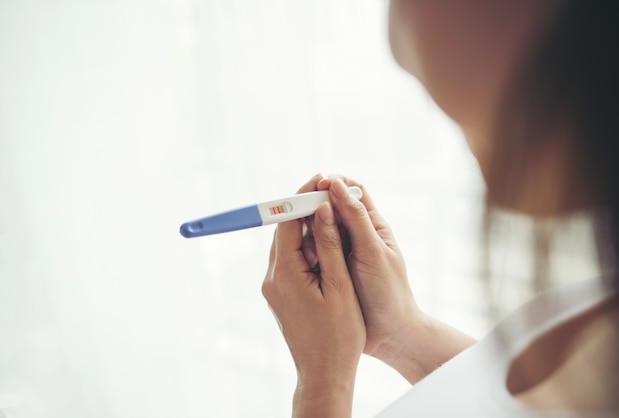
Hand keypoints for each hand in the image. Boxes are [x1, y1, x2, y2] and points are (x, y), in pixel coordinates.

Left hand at [262, 174, 365, 416]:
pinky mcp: (281, 295)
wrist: (324, 373)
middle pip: (283, 231)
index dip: (301, 196)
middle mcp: (273, 278)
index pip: (285, 221)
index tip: (319, 179)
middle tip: (327, 191)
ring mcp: (274, 288)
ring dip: (307, 230)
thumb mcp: (339, 286)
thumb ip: (330, 245)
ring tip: (332, 216)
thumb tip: (322, 210)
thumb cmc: (338, 335)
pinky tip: (327, 247)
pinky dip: (306, 249)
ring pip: (287, 245)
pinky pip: (290, 262)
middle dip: (304, 209)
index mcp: (285, 274)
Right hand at [315, 176, 420, 355]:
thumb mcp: (372, 252)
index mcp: (372, 225)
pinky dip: (304, 250)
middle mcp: (356, 234)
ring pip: (317, 229)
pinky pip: (312, 251)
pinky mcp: (330, 269)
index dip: (333, 183)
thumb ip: (355, 219)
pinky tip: (299, 259)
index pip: (351, 191)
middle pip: (330, 207)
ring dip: (307, 230)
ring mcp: (341, 252)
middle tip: (299, 214)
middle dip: (314, 206)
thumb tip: (336, 184)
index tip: (315, 184)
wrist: (389, 334)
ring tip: (304, 244)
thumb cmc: (388, 291)